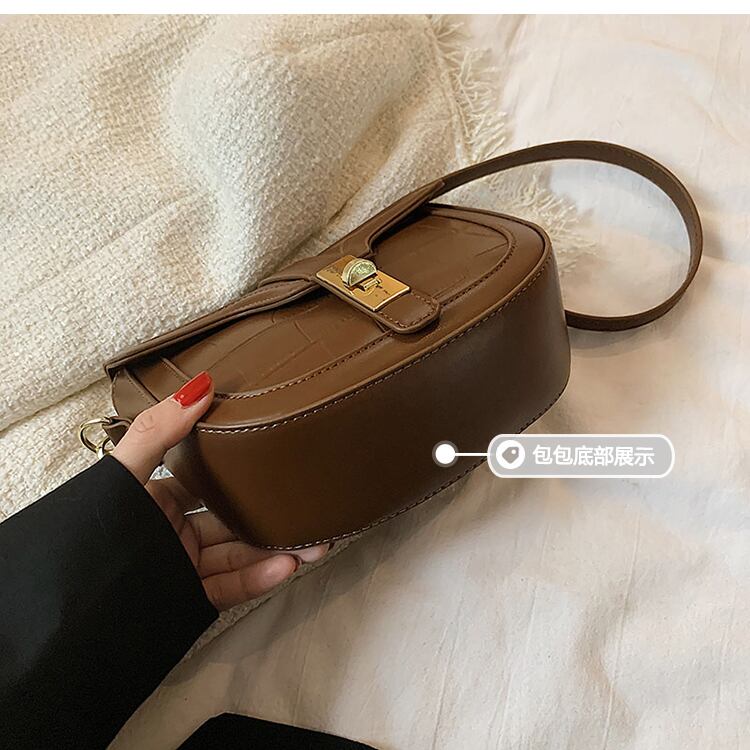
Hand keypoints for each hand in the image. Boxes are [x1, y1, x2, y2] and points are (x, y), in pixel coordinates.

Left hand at [111, 371, 328, 609]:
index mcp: (158, 499)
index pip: (209, 481)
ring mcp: (183, 566)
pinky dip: (256, 579)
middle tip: (313, 513)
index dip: (245, 474)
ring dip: (276, 552)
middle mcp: (175, 531)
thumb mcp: (122, 475)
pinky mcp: (188, 598)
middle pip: (233, 521)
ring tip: (315, 544)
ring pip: (239, 556)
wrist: (67, 612)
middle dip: (274, 519)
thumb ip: (158, 431)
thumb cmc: (92, 532)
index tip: (281, 465)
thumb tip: (201, 386)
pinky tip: (285, 566)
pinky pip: (228, 588)